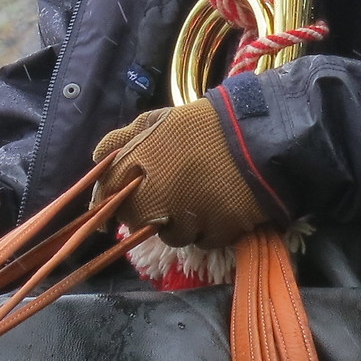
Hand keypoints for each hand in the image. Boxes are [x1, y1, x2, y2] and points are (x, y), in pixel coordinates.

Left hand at [93, 99, 278, 248]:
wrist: (262, 137)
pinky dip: (207, 228)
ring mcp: (187, 219)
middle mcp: (157, 197)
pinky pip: (202, 240)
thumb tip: (97, 158)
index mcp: (140, 164)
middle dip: (144, 211)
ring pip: (170, 235)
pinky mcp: (216, 233)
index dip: (106, 201)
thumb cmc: (208, 124)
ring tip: (197, 197)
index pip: (107, 193)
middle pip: (136, 220)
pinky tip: (218, 206)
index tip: (107, 209)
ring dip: (177, 222)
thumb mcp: (161, 119)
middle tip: (163, 196)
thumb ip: (124, 139)